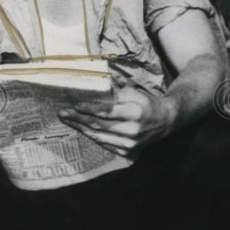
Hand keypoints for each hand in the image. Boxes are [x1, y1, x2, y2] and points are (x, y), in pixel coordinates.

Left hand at [59, 87, 176, 156]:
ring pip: (99, 136)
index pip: (107, 112)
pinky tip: (82, 129)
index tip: (75, 106)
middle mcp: (132, 130)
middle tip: (63, 114)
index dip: (89, 109)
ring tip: (69, 121)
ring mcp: (130, 143)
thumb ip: (116, 88)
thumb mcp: (135, 92)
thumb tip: (99, 78)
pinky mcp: (128, 151)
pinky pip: (105, 144)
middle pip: (99, 125)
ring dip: (81, 128)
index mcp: (135, 112)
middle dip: (79, 119)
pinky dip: (92, 136)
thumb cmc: (148, 103)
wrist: (166, 121)